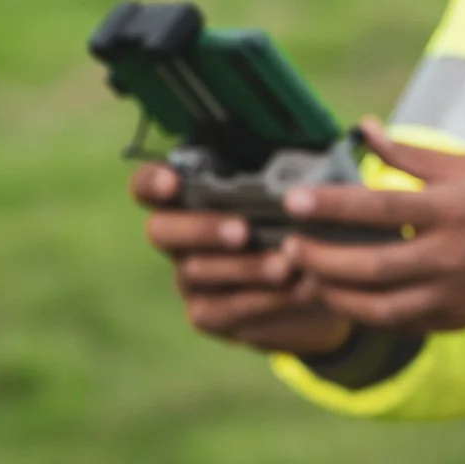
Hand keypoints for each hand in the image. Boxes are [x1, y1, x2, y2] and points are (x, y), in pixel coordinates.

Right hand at [132, 161, 355, 356]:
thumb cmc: (295, 218)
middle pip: (160, 230)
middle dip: (201, 228)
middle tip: (241, 231)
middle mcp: (178, 237)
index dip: (151, 182)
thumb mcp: (288, 190)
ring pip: (197, 270)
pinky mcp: (207, 313)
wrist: (318, 280)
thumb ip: (278, 171)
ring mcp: (188, 277)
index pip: (146, 186)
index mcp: (188, 196)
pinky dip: (262, 299)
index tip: (172, 183)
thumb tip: (295, 150)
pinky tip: (296, 290)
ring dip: (243, 267)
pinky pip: (224, 308)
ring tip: (285, 264)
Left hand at [278, 119, 464, 333]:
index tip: (294, 200)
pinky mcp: (454, 319)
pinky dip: (365, 315)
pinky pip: (400, 324)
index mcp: (452, 211)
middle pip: (369, 267)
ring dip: (334, 296)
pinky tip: (344, 300)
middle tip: (287, 246)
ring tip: (306, 277)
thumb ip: (414, 156)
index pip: (379, 209)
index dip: (332, 206)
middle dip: (320, 260)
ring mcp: (451, 295)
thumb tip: (366, 130)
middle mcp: (448, 257)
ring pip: (378, 308)